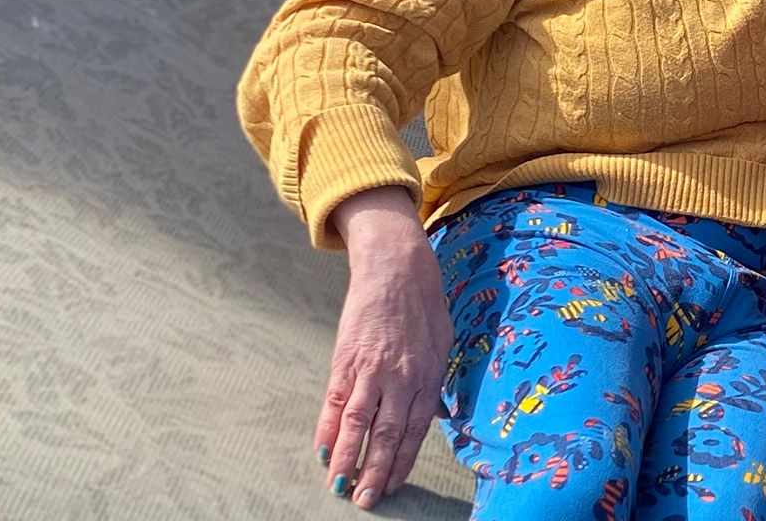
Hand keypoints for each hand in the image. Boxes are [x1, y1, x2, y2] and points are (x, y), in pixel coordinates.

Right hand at [318, 186, 454, 510]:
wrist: (397, 268)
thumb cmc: (424, 306)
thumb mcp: (442, 344)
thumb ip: (434, 382)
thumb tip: (433, 416)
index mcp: (427, 377)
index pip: (415, 430)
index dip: (403, 462)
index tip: (392, 486)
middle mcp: (400, 378)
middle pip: (386, 434)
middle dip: (375, 471)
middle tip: (364, 500)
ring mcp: (370, 370)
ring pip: (356, 423)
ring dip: (347, 458)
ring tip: (340, 485)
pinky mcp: (345, 360)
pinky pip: (334, 402)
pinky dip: (326, 429)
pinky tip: (322, 451)